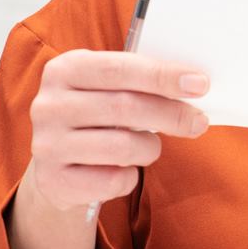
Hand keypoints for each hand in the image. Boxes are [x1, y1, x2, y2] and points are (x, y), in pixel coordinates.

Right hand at [26, 50, 209, 213]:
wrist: (60, 163)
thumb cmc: (100, 115)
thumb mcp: (112, 88)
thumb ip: (144, 81)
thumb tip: (196, 85)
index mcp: (66, 69)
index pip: (120, 68)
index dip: (163, 76)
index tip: (200, 84)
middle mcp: (49, 105)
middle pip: (125, 107)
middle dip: (171, 114)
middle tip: (198, 122)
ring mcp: (46, 144)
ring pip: (123, 146)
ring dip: (150, 148)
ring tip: (149, 146)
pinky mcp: (52, 180)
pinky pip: (112, 181)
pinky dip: (130, 177)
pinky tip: (125, 170)